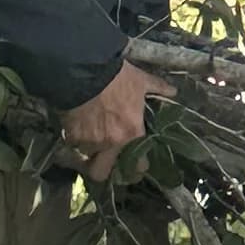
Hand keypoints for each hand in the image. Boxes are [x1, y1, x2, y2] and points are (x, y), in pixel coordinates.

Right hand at [56, 59, 167, 173]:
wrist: (87, 71)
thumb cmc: (118, 77)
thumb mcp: (141, 80)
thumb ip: (157, 88)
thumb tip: (173, 91)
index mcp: (131, 133)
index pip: (138, 165)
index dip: (136, 168)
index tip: (134, 166)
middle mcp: (110, 144)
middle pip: (101, 173)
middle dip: (100, 170)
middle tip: (103, 162)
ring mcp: (89, 142)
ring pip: (85, 156)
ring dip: (87, 149)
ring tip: (88, 136)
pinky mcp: (71, 136)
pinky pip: (71, 143)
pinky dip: (73, 137)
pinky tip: (75, 126)